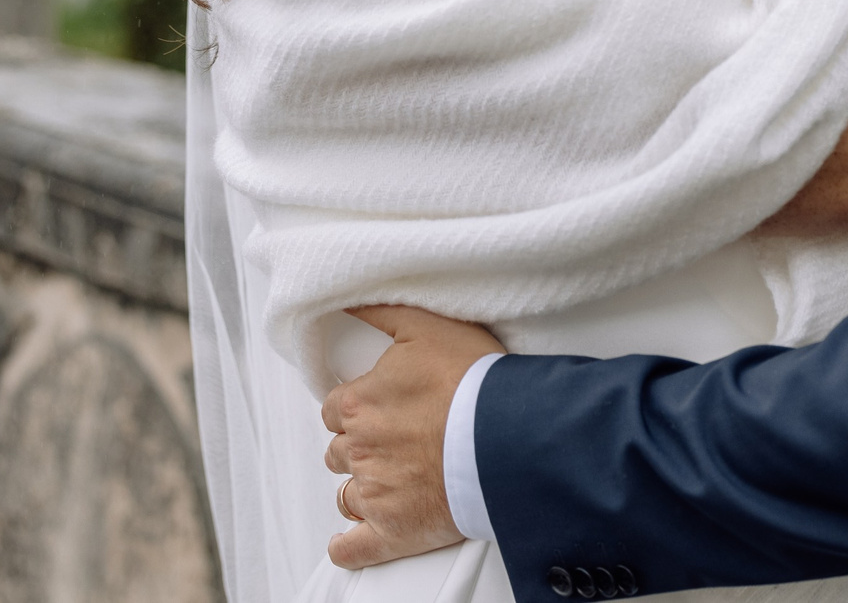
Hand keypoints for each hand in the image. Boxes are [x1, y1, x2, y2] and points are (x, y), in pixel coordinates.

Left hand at [321, 306, 502, 568]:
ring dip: (364, 486)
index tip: (379, 407)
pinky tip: (352, 540)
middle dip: (362, 444)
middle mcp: (360, 449)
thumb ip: (380, 310)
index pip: (335, 408)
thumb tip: (346, 299)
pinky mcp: (394, 531)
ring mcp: (375, 493)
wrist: (512, 435)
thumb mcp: (426, 326)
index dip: (358, 407)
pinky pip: (354, 547)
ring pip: (347, 492)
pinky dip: (350, 546)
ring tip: (395, 477)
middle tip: (397, 438)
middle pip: (342, 450)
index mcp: (358, 403)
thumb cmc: (476, 382)